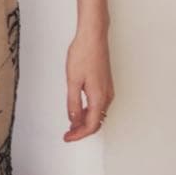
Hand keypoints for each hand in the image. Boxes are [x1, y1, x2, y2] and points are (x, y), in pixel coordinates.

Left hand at [63, 25, 113, 140]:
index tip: (67, 138)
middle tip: (67, 133)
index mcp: (99, 97)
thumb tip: (74, 120)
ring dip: (85, 121)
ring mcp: (108, 90)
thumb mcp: (73, 81)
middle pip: (96, 122)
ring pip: (98, 113)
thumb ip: (73, 103)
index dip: (79, 135)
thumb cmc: (83, 54)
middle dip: (82, 130)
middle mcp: (107, 96)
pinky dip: (89, 111)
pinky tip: (79, 109)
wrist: (93, 36)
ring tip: (71, 123)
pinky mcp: (105, 84)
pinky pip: (99, 104)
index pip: (91, 125)